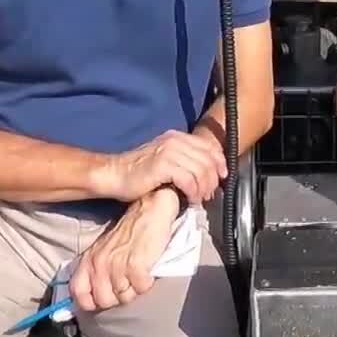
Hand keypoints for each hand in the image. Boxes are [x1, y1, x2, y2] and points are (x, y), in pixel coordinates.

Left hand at [69, 187, 179, 311]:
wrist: (150, 211)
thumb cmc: (129, 232)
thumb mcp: (103, 249)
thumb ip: (95, 271)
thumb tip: (93, 297)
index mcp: (88, 260)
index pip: (78, 293)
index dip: (91, 302)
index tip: (103, 299)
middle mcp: (99, 264)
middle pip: (104, 301)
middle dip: (118, 297)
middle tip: (127, 283)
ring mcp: (117, 265)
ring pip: (125, 297)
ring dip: (135, 289)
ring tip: (139, 274)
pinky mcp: (136, 265)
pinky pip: (141, 288)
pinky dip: (147, 283)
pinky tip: (148, 270)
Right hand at [93, 129, 225, 205]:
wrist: (113, 175)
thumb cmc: (138, 173)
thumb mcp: (165, 159)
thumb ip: (184, 160)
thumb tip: (208, 173)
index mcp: (177, 137)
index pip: (209, 147)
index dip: (220, 163)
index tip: (222, 178)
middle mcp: (175, 141)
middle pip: (208, 160)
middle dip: (213, 180)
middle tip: (209, 194)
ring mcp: (169, 152)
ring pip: (201, 171)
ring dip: (204, 188)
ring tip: (199, 199)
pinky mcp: (163, 165)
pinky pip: (189, 179)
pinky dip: (194, 192)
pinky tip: (191, 199)